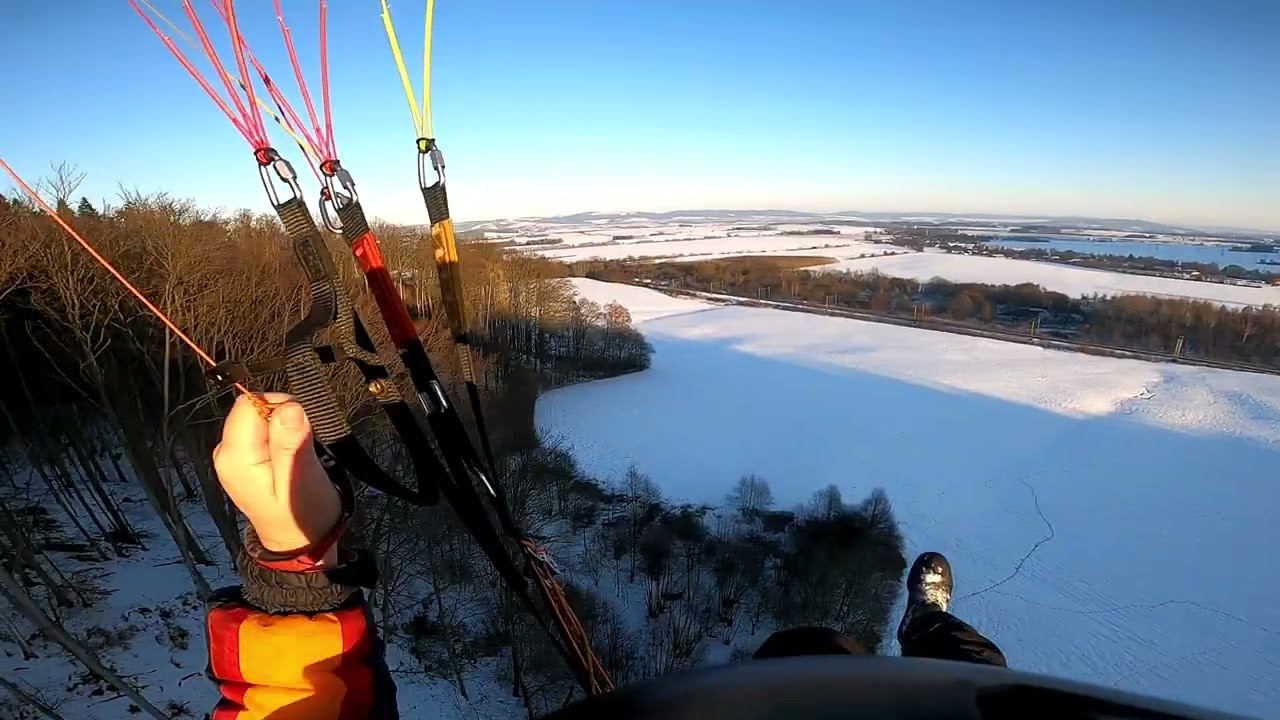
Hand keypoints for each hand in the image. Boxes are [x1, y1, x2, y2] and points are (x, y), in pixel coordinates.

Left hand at [212, 393, 340, 565]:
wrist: (299, 541)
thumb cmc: (303, 515)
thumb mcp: (304, 479)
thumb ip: (291, 442)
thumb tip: (288, 406)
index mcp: (235, 457)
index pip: (250, 404)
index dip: (280, 407)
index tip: (301, 430)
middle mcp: (225, 452)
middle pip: (252, 408)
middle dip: (283, 418)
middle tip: (301, 447)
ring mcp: (231, 455)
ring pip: (258, 417)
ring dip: (283, 428)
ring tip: (296, 455)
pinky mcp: (242, 456)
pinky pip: (260, 429)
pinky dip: (279, 436)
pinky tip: (288, 457)